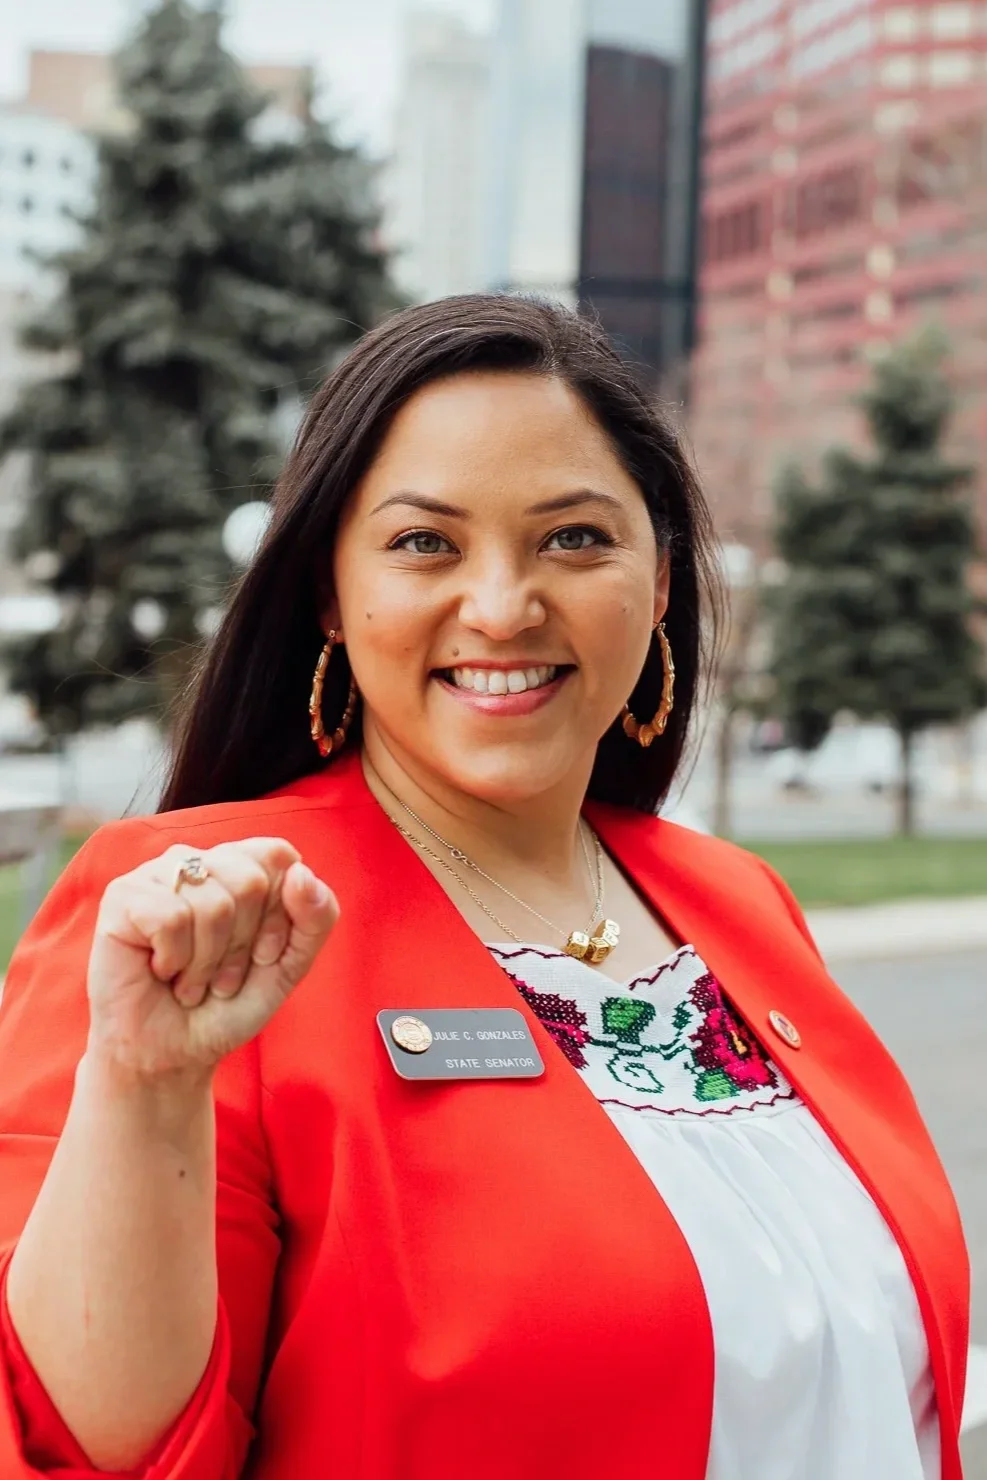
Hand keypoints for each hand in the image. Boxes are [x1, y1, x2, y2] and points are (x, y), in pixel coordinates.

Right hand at [86, 839, 337, 1078]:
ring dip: (207, 961)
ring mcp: (158, 874)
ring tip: (191, 978)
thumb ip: (316, 917)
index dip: (278, 915)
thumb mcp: (290, 964)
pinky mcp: (122, 896)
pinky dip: (174, 960)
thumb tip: (301, 872)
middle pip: (250, 881)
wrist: (174, 1052)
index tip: (263, 954)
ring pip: (212, 904)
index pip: (279, 856)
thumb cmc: (227, 1004)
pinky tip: (162, 971)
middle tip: (221, 975)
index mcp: (239, 864)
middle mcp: (199, 860)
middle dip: (243, 945)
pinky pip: (169, 918)